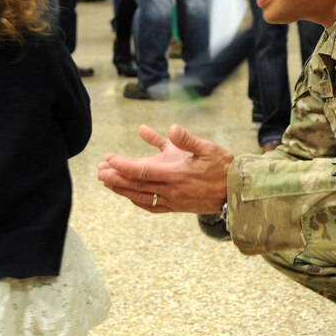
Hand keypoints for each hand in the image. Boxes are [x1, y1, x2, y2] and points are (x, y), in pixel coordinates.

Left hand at [97, 124, 233, 213]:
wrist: (236, 192)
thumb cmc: (223, 166)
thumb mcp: (208, 148)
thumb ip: (187, 139)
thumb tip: (172, 128)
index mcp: (177, 174)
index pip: (144, 172)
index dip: (124, 166)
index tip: (110, 161)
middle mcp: (172, 190)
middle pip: (137, 186)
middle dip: (116, 178)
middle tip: (99, 172)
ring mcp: (173, 201)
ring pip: (141, 197)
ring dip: (122, 189)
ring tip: (106, 182)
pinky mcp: (176, 206)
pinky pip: (152, 205)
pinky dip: (137, 200)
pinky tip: (128, 194)